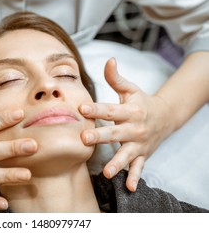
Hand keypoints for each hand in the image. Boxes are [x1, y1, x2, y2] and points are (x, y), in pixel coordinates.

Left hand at [79, 58, 171, 191]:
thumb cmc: (141, 102)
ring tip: (107, 172)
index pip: (111, 109)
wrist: (165, 116)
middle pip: (116, 133)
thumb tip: (108, 60)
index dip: (97, 108)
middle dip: (101, 136)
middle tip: (85, 139)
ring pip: (128, 155)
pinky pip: (140, 167)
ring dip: (118, 163)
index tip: (82, 108)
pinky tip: (130, 188)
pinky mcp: (143, 154)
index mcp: (130, 110)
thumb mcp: (130, 89)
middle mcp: (135, 128)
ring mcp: (140, 143)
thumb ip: (116, 78)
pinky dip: (136, 177)